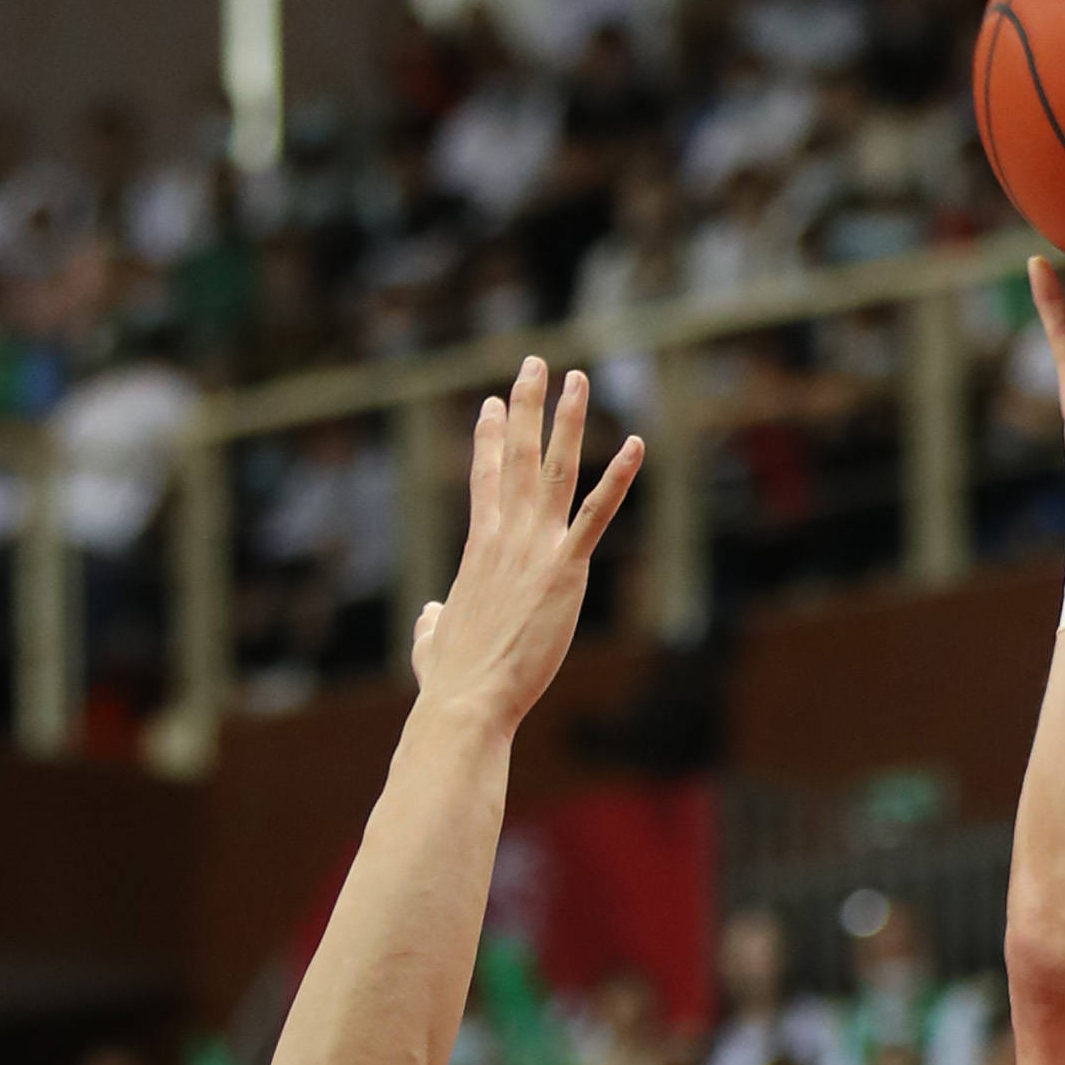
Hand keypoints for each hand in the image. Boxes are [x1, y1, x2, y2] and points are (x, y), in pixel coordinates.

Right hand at [410, 359, 643, 733]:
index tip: (491, 403)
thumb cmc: (450, 682)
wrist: (467, 700)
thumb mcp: (431, 641)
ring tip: (577, 378)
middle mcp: (504, 537)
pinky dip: (617, 478)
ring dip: (566, 421)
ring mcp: (535, 549)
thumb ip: (432, 622)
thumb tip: (430, 616)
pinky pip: (597, 514)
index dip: (488, 438)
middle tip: (535, 363)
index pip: (484, 480)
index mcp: (477, 550)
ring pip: (553, 470)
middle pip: (515, 456)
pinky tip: (635, 445)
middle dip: (525, 406)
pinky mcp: (565, 571)